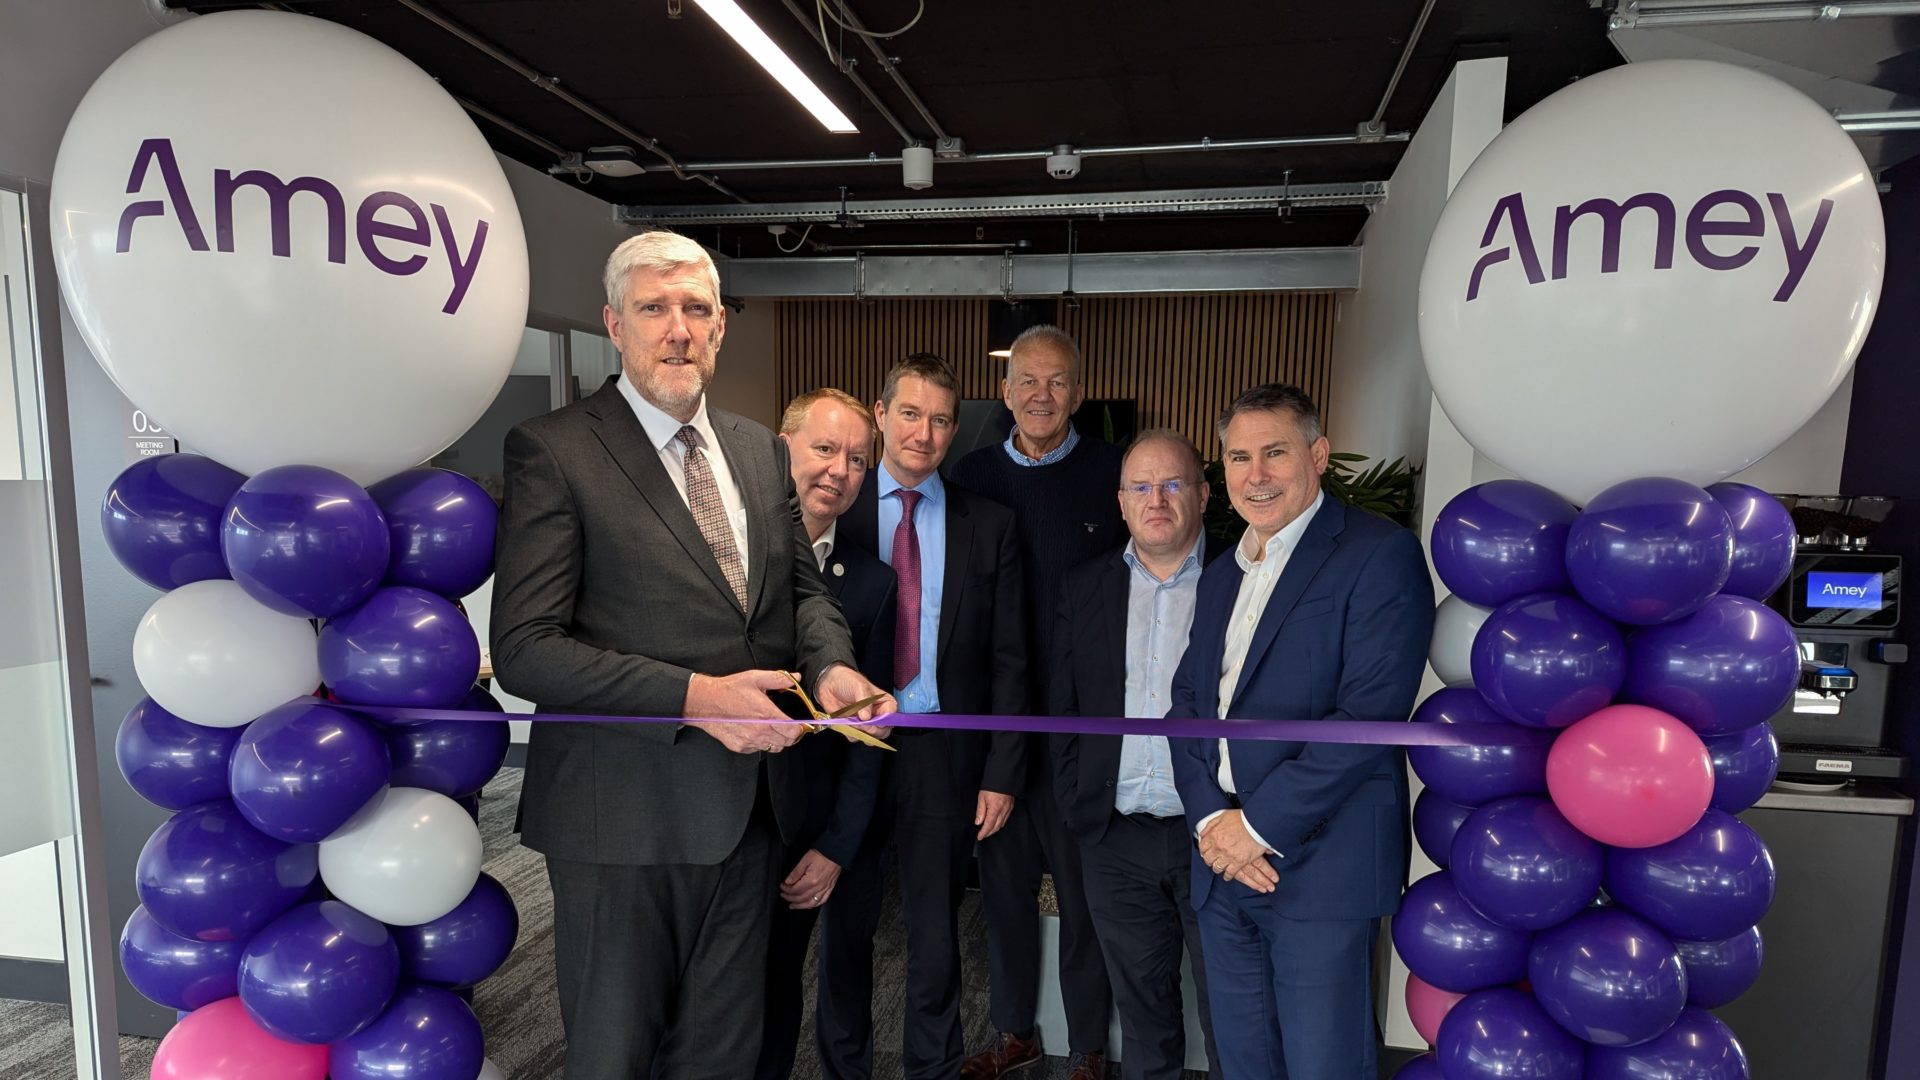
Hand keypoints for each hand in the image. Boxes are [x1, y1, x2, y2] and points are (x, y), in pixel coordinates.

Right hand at [684, 670, 804, 753]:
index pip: (794, 731)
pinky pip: (759, 749)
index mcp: (767, 715)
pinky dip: (762, 743)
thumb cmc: (729, 690)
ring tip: (773, 728)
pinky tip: (757, 731)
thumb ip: (778, 679)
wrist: (705, 702)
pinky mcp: (740, 747)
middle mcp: (760, 731)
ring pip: (774, 748)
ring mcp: (749, 741)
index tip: (800, 724)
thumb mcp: (755, 678)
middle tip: (788, 726)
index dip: (801, 728)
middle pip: (787, 742)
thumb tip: (795, 678)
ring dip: (777, 740)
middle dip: (791, 735)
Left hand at [779, 848, 842, 909]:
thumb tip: (787, 882)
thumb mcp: (804, 861)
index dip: (786, 889)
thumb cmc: (821, 855)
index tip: (782, 886)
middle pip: (801, 898)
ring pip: (811, 903)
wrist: (835, 852)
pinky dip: (814, 905)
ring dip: (800, 906)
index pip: (795, 890)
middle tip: (784, 896)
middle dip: (790, 898)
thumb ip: (795, 873)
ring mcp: (825, 889)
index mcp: (811, 880)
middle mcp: (818, 887)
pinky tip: (809, 905)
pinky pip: (822, 901)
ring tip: (793, 906)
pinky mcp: (830, 888)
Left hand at [815, 663, 897, 737]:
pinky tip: (845, 722)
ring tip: (852, 721)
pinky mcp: (853, 728)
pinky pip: (855, 737)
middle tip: (863, 724)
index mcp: (884, 703)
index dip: (886, 721)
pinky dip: (850, 733)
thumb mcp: (859, 686)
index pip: (892, 716)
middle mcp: (877, 715)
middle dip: (873, 731)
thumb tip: (866, 718)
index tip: (877, 721)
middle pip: (883, 731)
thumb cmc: (848, 681)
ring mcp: (865, 723)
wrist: (830, 683)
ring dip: (861, 733)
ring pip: (870, 738)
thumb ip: (864, 702)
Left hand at [975, 790, 1014, 840]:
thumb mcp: (982, 797)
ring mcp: (1008, 809)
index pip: (989, 825)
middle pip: (996, 827)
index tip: (979, 837)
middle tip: (982, 835)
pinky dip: (1000, 823)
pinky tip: (997, 823)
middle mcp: (1003, 811)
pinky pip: (1006, 819)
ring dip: (995, 829)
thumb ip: (980, 811)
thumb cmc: (992, 786)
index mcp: (995, 809)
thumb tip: (978, 822)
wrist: (1004, 777)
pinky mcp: (1011, 807)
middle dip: (989, 833)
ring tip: (988, 831)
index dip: (984, 833)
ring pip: (1002, 824)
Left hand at [1199, 810, 1278, 892]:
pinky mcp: (1239, 862)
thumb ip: (1211, 825)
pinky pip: (1230, 873)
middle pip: (1208, 859)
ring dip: (1217, 868)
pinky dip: (1228, 875)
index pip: (1202, 847)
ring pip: (1218, 867)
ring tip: (1219, 868)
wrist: (1257, 824)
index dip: (1204, 850)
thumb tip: (1203, 834)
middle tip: (1211, 861)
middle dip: (1209, 860)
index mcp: (1213, 836)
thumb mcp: (1222, 816)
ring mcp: (1228, 856)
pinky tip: (1227, 876)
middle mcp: (1218, 847)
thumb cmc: (1242, 819)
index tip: (1206, 852)